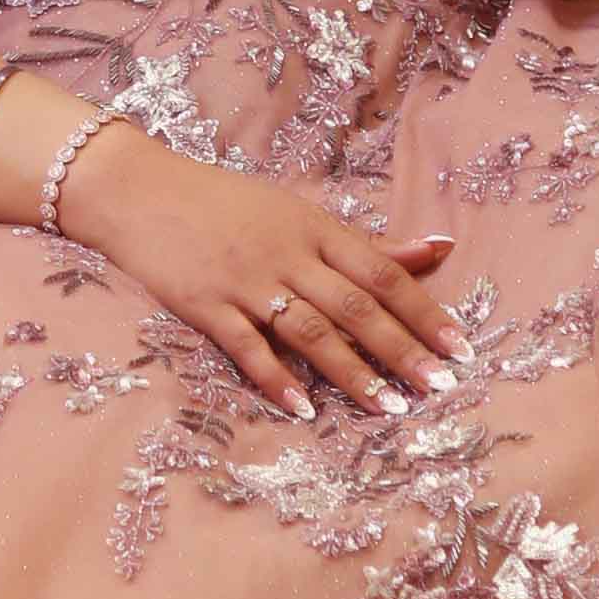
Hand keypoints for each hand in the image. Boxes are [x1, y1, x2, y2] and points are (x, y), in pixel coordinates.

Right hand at [57, 126, 458, 418]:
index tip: (460, 346)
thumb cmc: (225, 204)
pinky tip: (305, 407)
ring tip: (389, 406)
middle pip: (355, 307)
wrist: (139, 191)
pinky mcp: (206, 306)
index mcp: (314, 227)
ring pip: (310, 331)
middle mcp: (287, 253)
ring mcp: (245, 281)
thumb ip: (365, 243)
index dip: (424, 310)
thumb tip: (439, 248)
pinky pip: (249, 348)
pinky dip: (278, 379)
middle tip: (440, 386)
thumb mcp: (299, 213)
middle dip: (402, 349)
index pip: (382, 273)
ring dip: (353, 371)